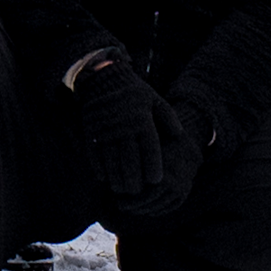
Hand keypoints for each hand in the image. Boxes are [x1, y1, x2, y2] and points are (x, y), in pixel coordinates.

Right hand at [73, 59, 163, 204]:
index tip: (156, 180)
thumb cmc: (134, 93)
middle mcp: (124, 128)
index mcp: (142, 121)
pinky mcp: (91, 134)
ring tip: (123, 189)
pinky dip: (101, 171)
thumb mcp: (155, 100)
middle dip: (135, 182)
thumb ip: (168, 117)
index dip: (153, 169)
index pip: (150, 152)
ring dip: (117, 181)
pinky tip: (106, 179)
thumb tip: (179, 135)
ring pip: (112, 164)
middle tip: (138, 191)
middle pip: (130, 163)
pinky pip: (95, 158)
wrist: (103, 79)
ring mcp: (106, 132)